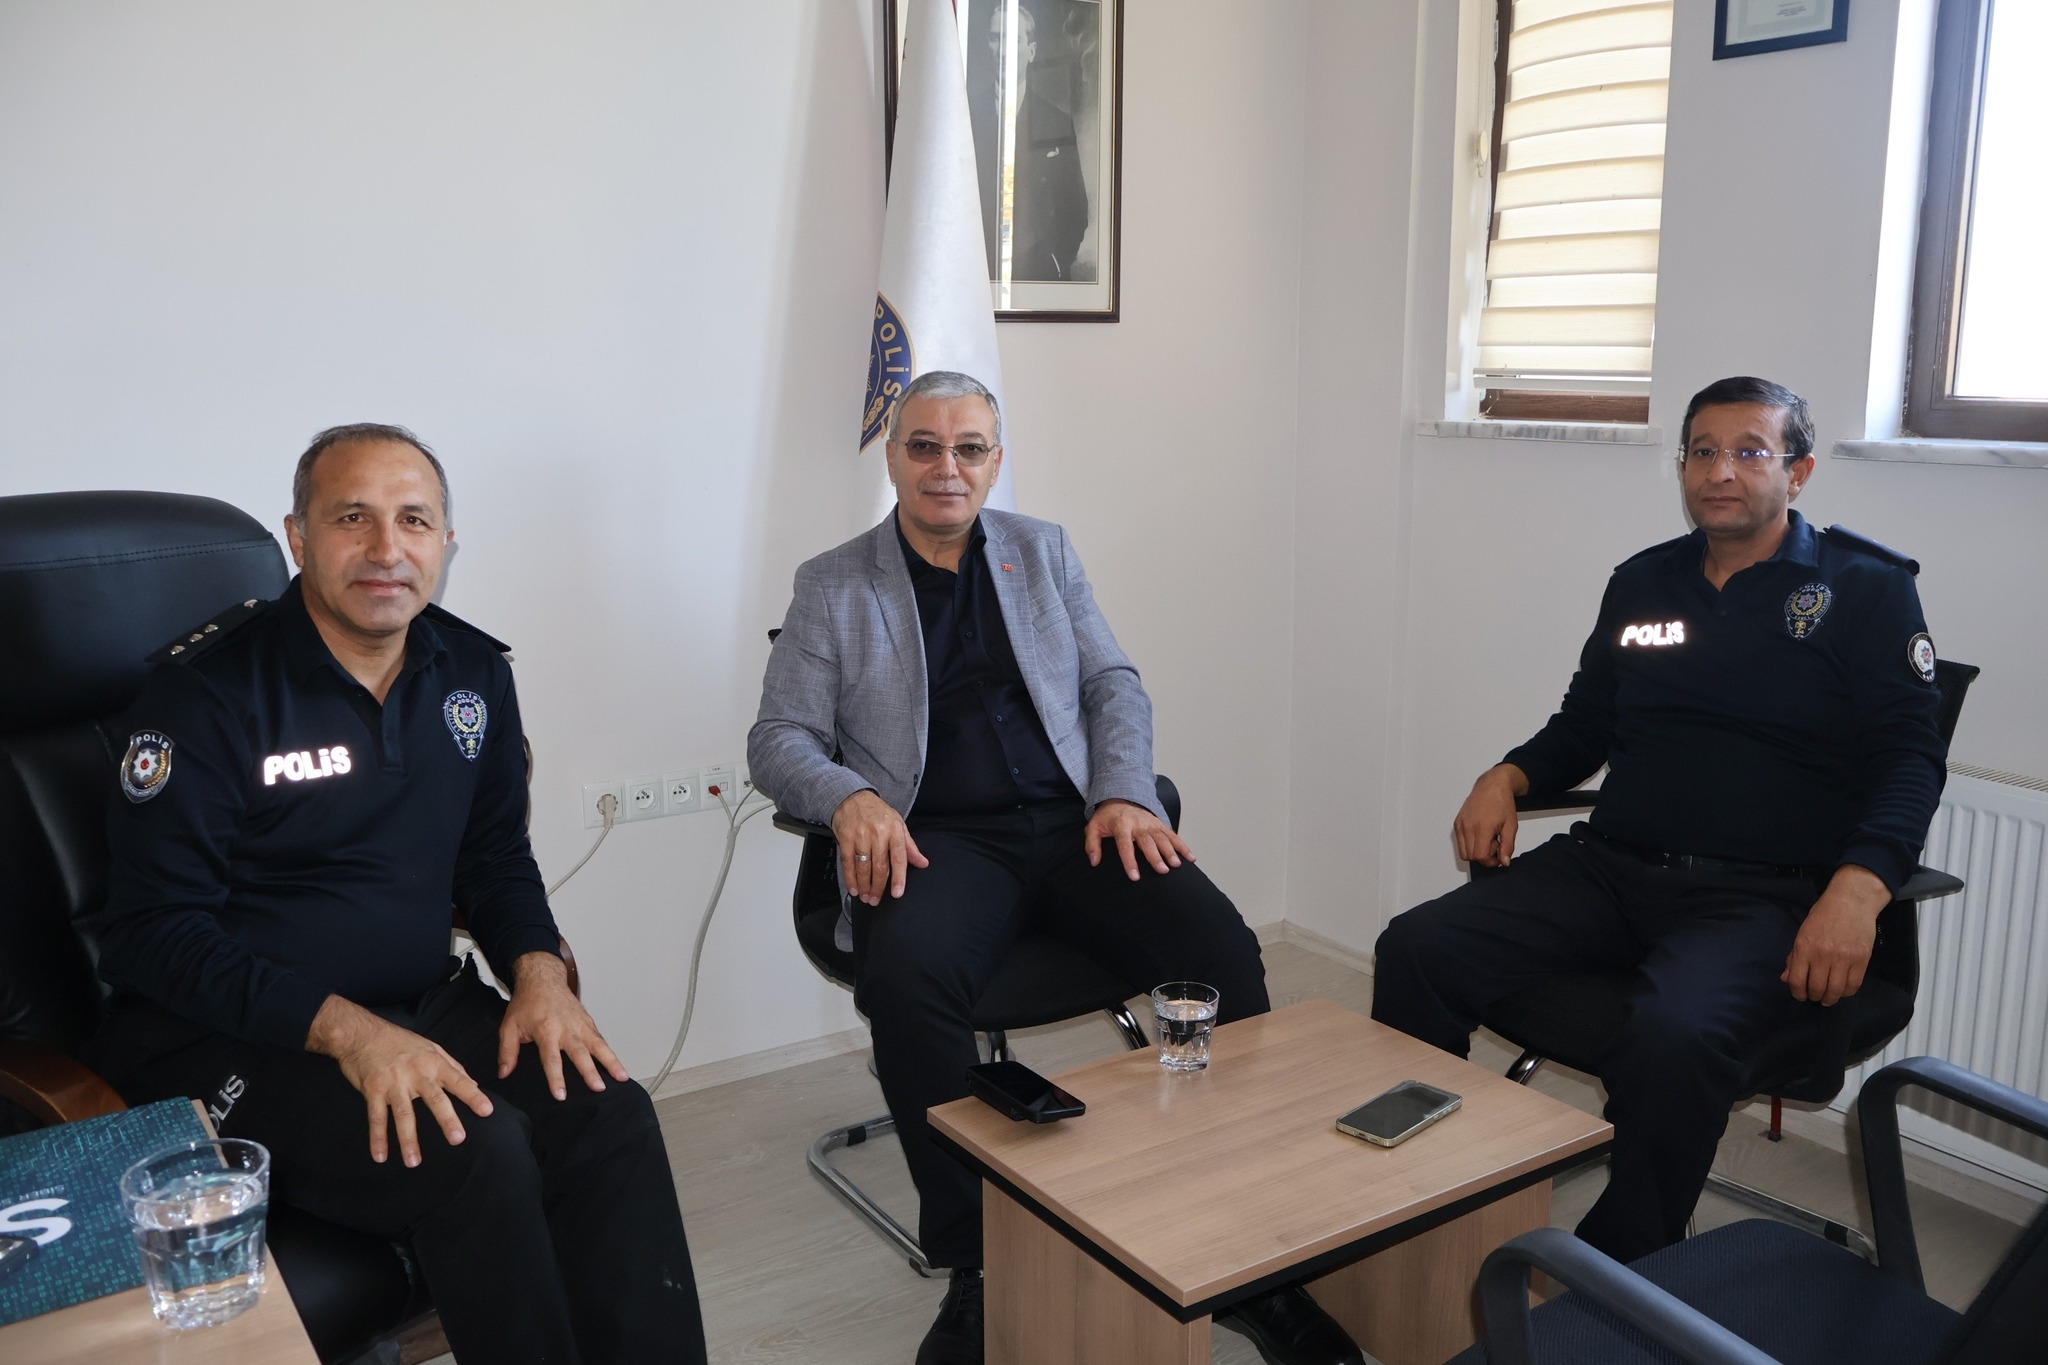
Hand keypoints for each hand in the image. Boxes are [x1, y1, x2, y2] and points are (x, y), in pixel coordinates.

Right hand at [307, 995, 492, 1167]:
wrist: (362, 1034)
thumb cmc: (401, 1042)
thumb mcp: (431, 1048)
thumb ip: (453, 1066)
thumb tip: (474, 1083)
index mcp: (434, 1063)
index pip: (458, 1080)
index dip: (473, 1096)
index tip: (487, 1111)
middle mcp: (416, 1073)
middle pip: (434, 1099)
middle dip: (447, 1119)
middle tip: (458, 1139)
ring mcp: (394, 1082)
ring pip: (403, 1114)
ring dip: (408, 1140)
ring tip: (414, 1162)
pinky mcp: (373, 1090)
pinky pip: (376, 1117)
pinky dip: (377, 1138)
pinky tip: (380, 1156)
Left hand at [499, 951, 630, 1100]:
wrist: (543, 979)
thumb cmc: (526, 1003)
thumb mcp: (509, 1026)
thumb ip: (507, 1051)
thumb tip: (504, 1074)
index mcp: (546, 1030)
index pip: (551, 1058)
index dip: (556, 1077)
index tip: (561, 1095)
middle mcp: (566, 1027)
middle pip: (580, 1052)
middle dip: (590, 1071)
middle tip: (599, 1088)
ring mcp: (580, 1024)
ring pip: (599, 1044)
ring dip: (611, 1061)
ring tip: (623, 1077)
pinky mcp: (588, 1022)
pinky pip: (601, 1039)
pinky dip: (610, 1052)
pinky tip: (619, 1066)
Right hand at [831, 789, 927, 905]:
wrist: (852, 797)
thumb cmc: (878, 812)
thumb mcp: (898, 824)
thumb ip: (910, 846)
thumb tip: (923, 863)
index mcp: (894, 830)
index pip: (899, 858)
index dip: (899, 878)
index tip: (897, 893)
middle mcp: (878, 834)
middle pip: (880, 867)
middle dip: (878, 887)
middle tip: (876, 900)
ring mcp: (860, 836)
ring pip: (863, 867)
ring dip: (864, 886)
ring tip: (866, 897)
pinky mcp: (845, 838)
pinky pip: (848, 863)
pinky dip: (850, 878)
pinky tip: (854, 888)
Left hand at [1084, 798, 1193, 879]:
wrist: (1119, 797)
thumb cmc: (1106, 817)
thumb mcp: (1093, 827)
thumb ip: (1092, 844)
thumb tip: (1094, 862)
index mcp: (1121, 824)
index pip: (1125, 844)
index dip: (1130, 861)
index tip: (1135, 877)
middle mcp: (1138, 823)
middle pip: (1147, 841)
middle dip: (1156, 856)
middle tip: (1163, 870)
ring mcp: (1150, 822)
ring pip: (1162, 837)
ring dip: (1171, 851)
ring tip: (1176, 865)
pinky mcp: (1159, 823)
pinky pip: (1172, 834)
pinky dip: (1182, 845)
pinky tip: (1190, 857)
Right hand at [1453, 764, 1527, 866]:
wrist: (1492, 786)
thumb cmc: (1502, 803)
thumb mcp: (1511, 826)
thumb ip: (1508, 846)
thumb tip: (1504, 862)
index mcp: (1482, 827)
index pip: (1480, 856)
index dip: (1490, 861)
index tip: (1498, 857)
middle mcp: (1468, 826)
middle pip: (1470, 857)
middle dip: (1483, 857)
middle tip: (1494, 845)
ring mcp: (1460, 824)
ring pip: (1463, 852)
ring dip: (1475, 851)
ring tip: (1487, 839)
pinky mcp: (1457, 823)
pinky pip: (1460, 842)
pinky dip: (1469, 844)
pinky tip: (1480, 834)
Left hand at [1782, 865, 1890, 1005]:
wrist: (1851, 901)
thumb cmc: (1823, 915)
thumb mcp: (1803, 933)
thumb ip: (1794, 957)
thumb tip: (1786, 978)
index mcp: (1804, 947)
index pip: (1796, 980)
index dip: (1797, 993)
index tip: (1800, 995)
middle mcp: (1823, 954)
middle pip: (1817, 988)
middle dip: (1814, 996)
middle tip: (1815, 996)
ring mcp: (1844, 958)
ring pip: (1836, 990)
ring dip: (1831, 998)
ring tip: (1828, 997)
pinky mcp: (1861, 959)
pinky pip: (1854, 985)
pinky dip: (1847, 992)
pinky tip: (1843, 990)